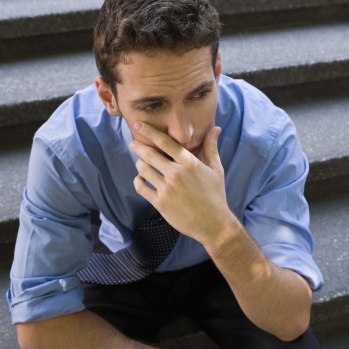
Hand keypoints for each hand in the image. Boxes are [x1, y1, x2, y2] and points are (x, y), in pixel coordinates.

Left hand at [129, 122, 232, 244]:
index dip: (149, 131)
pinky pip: (141, 187)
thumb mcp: (216, 169)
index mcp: (189, 163)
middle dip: (138, 147)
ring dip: (139, 164)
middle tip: (133, 144)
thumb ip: (211, 147)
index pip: (165, 142)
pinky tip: (141, 179)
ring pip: (143, 170)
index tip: (139, 124)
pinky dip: (138, 181)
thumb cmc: (215, 195)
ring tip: (141, 163)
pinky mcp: (160, 203)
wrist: (213, 223)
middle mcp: (176, 173)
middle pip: (149, 154)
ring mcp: (167, 189)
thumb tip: (215, 128)